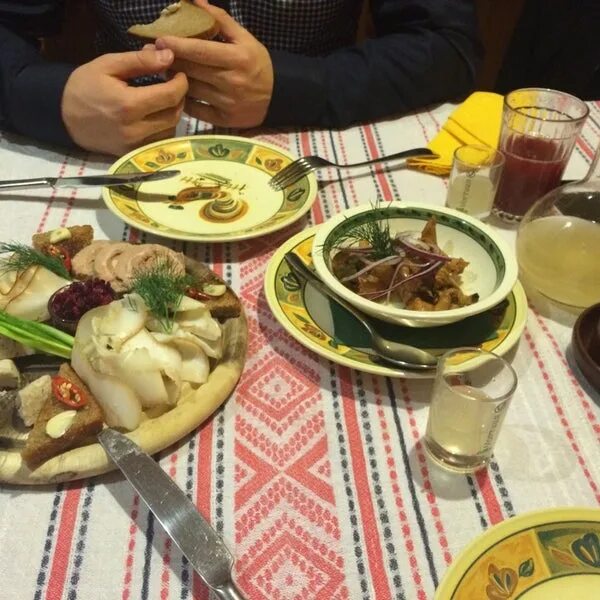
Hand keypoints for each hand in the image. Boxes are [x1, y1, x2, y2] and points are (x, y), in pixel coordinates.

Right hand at [61, 48, 187, 154]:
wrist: (61, 116)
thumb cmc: (83, 86)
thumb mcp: (108, 65)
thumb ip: (140, 61)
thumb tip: (169, 56)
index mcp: (128, 105)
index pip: (170, 95)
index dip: (181, 83)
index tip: (179, 74)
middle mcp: (135, 129)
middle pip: (174, 115)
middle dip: (179, 98)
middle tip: (173, 85)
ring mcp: (135, 145)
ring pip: (170, 131)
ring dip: (173, 114)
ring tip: (164, 100)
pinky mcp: (133, 153)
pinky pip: (159, 142)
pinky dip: (164, 128)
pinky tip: (156, 116)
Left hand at [155, 0, 273, 127]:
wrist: (278, 97)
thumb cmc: (257, 64)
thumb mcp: (244, 38)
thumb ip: (219, 19)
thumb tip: (194, 0)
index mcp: (238, 58)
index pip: (201, 51)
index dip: (178, 45)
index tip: (159, 39)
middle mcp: (232, 82)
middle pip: (192, 70)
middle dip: (170, 60)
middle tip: (154, 52)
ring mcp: (227, 103)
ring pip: (190, 90)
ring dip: (174, 79)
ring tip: (166, 69)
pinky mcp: (224, 120)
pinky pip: (195, 110)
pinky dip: (184, 100)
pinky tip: (179, 91)